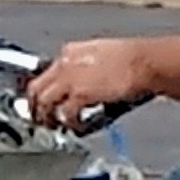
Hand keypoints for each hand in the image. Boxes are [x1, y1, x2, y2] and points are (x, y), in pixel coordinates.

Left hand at [24, 36, 151, 126]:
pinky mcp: (79, 94)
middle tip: (40, 119)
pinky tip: (76, 127)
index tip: (44, 101)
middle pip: (35, 88)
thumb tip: (88, 89)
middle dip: (34, 106)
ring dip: (47, 118)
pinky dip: (70, 123)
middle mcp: (65, 64)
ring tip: (54, 127)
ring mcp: (69, 79)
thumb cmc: (135, 59)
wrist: (145, 61)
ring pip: (43, 103)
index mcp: (71, 52)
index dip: (44, 90)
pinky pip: (65, 114)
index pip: (46, 72)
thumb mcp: (103, 57)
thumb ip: (89, 70)